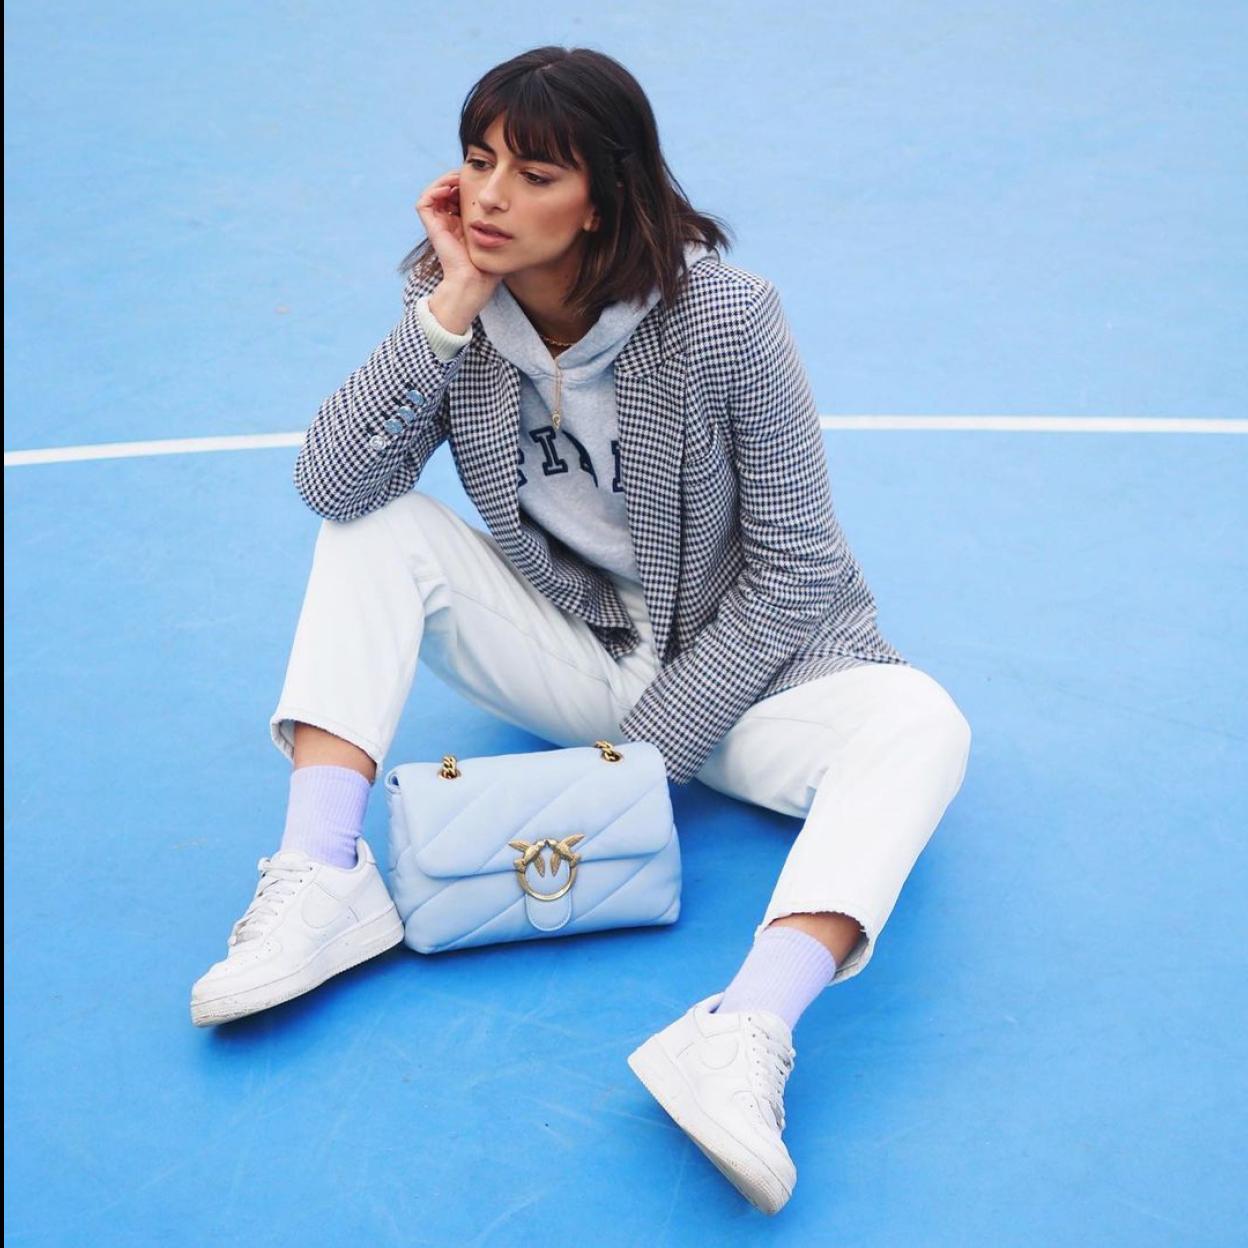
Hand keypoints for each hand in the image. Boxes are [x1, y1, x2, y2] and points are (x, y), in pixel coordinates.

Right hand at [415, 170, 500, 300]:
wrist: (475, 282)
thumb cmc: (489, 267)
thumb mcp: (498, 238)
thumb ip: (502, 223)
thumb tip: (509, 205)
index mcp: (462, 225)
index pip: (460, 196)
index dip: (467, 184)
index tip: (481, 179)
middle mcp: (448, 223)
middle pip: (447, 191)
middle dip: (457, 179)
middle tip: (469, 174)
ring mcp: (439, 225)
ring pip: (434, 192)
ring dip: (445, 180)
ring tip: (459, 177)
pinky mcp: (432, 228)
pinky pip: (424, 202)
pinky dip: (434, 190)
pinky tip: (450, 188)